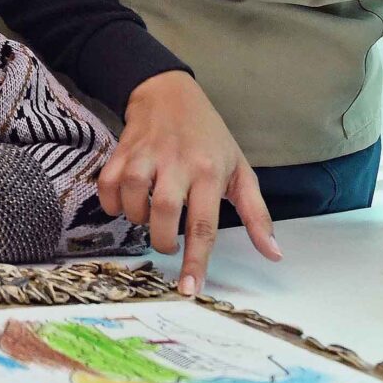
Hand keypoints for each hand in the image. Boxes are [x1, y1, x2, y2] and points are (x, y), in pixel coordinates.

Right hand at [97, 71, 278, 296]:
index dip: (196, 261)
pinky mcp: (122, 151)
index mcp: (210, 172)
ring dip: (138, 219)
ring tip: (149, 217)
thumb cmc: (209, 137)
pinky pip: (108, 186)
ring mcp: (147, 155)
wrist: (169, 92)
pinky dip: (112, 203)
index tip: (189, 289)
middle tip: (168, 243)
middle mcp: (178, 163)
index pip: (205, 224)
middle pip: (165, 214)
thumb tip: (273, 254)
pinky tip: (124, 204)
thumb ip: (257, 214)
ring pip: (134, 199)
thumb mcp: (240, 170)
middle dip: (163, 241)